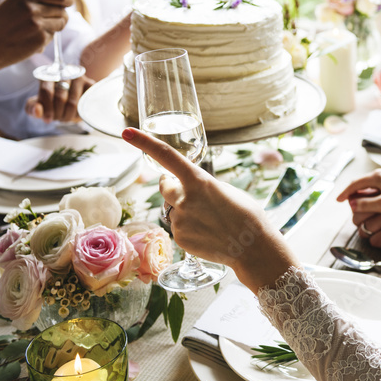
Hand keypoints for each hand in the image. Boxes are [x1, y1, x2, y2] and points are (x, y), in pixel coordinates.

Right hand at [0, 0, 71, 71]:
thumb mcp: (13, 4)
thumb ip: (34, 1)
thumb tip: (61, 1)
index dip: (68, 0)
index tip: (68, 3)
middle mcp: (33, 7)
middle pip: (63, 10)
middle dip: (60, 16)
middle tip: (50, 21)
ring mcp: (37, 23)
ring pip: (61, 23)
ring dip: (54, 27)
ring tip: (37, 30)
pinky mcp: (40, 39)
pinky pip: (52, 36)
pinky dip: (46, 39)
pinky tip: (30, 40)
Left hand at [26, 75, 92, 122]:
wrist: (72, 99)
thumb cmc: (52, 103)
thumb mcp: (38, 106)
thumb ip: (32, 108)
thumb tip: (38, 111)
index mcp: (48, 76)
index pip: (46, 91)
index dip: (46, 108)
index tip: (47, 119)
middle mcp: (64, 73)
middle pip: (60, 98)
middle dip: (57, 113)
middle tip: (58, 119)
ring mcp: (79, 78)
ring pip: (73, 102)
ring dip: (68, 116)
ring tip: (65, 118)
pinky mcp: (90, 85)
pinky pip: (84, 103)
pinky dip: (79, 113)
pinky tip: (76, 114)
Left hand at [122, 128, 297, 290]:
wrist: (253, 248)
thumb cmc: (246, 214)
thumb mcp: (225, 190)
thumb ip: (201, 185)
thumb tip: (188, 188)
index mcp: (198, 180)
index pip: (166, 156)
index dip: (144, 142)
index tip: (127, 133)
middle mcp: (184, 199)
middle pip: (165, 186)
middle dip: (172, 186)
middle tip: (191, 193)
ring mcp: (180, 220)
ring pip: (173, 209)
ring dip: (185, 210)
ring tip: (211, 220)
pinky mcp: (179, 238)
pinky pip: (178, 227)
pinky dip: (189, 228)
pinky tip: (208, 233)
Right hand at [337, 169, 380, 248]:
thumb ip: (366, 204)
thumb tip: (352, 204)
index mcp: (378, 176)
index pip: (355, 184)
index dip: (345, 193)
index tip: (338, 200)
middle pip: (365, 181)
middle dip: (355, 192)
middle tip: (350, 202)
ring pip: (376, 181)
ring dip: (367, 191)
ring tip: (364, 200)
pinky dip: (378, 190)